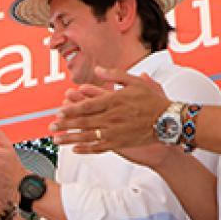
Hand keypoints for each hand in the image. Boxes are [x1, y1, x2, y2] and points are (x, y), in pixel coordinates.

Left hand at [51, 68, 170, 153]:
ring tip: (56, 140)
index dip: (72, 109)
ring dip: (70, 138)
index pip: (87, 105)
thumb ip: (114, 75)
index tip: (60, 111)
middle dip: (65, 124)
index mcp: (114, 101)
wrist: (168, 121)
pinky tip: (75, 149)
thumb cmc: (152, 101)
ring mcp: (115, 132)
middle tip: (51, 126)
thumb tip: (98, 69)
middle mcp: (112, 117)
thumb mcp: (134, 82)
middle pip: (83, 122)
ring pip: (87, 136)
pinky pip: (99, 148)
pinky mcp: (119, 143)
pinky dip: (86, 149)